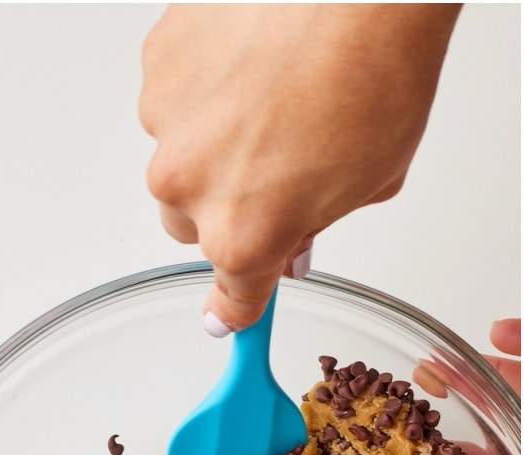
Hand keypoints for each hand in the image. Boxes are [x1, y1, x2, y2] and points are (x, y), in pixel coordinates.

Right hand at [139, 4, 459, 334]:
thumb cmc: (378, 64)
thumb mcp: (372, 176)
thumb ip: (317, 221)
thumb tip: (293, 237)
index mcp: (244, 233)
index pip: (228, 298)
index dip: (234, 304)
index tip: (228, 312)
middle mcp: (189, 189)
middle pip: (189, 224)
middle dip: (226, 203)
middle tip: (276, 159)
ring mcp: (165, 127)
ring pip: (177, 157)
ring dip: (212, 140)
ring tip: (271, 93)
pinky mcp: (158, 67)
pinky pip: (174, 95)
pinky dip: (204, 86)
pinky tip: (251, 59)